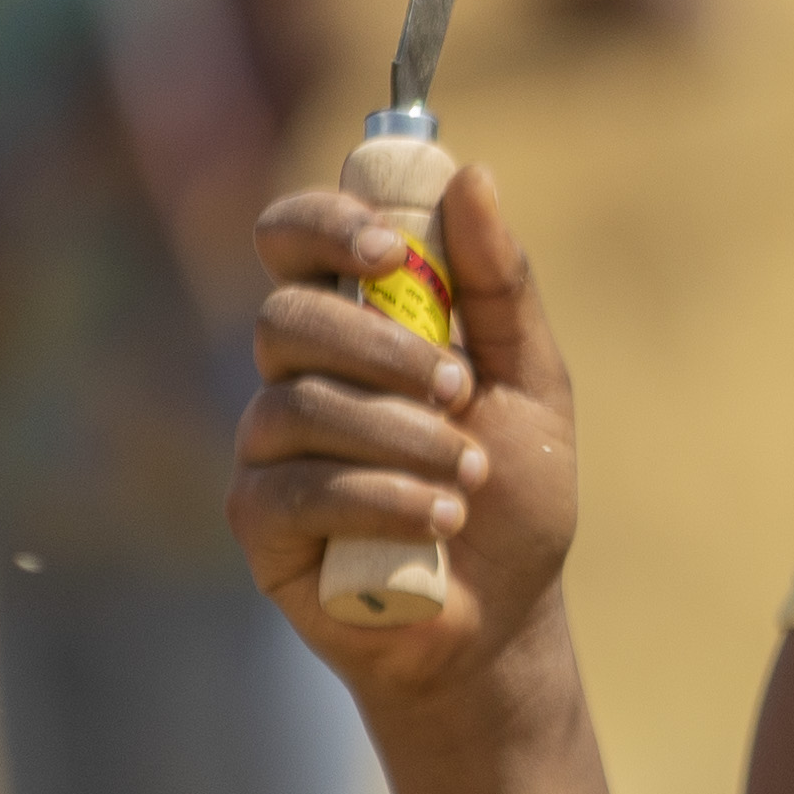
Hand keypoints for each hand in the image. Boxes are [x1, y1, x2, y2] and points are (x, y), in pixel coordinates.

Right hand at [236, 155, 578, 714]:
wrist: (504, 618)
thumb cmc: (513, 495)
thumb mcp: (532, 381)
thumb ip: (501, 284)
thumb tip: (473, 175)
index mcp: (355, 323)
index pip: (295, 238)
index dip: (325, 225)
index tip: (390, 251)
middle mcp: (297, 375)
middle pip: (286, 316)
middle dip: (381, 349)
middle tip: (460, 389)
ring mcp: (270, 448)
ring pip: (298, 405)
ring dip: (400, 435)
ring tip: (470, 476)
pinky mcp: (261, 521)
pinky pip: (299, 487)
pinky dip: (380, 496)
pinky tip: (439, 517)